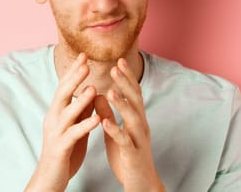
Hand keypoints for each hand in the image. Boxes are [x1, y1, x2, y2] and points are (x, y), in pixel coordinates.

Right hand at [25, 53, 100, 191]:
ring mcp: (55, 133)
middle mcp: (53, 119)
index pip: (65, 87)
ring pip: (67, 114)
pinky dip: (85, 126)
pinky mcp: (61, 148)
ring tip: (93, 88)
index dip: (73, 71)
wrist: (50, 176)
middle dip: (73, 78)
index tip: (84, 55)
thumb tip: (92, 92)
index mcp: (57, 112)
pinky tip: (97, 119)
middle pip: (62, 95)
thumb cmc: (64, 149)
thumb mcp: (74, 125)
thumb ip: (81, 110)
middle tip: (86, 63)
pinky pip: (73, 135)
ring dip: (80, 101)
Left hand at [93, 58, 164, 191]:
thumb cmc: (128, 156)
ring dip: (122, 104)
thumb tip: (99, 95)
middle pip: (136, 100)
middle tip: (116, 66)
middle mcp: (141, 126)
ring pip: (133, 118)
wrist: (140, 182)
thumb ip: (109, 114)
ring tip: (111, 90)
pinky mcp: (133, 154)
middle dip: (126, 83)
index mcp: (136, 120)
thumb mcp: (116, 132)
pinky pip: (124, 141)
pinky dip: (116, 130)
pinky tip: (105, 122)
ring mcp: (138, 140)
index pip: (133, 94)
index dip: (127, 78)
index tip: (118, 61)